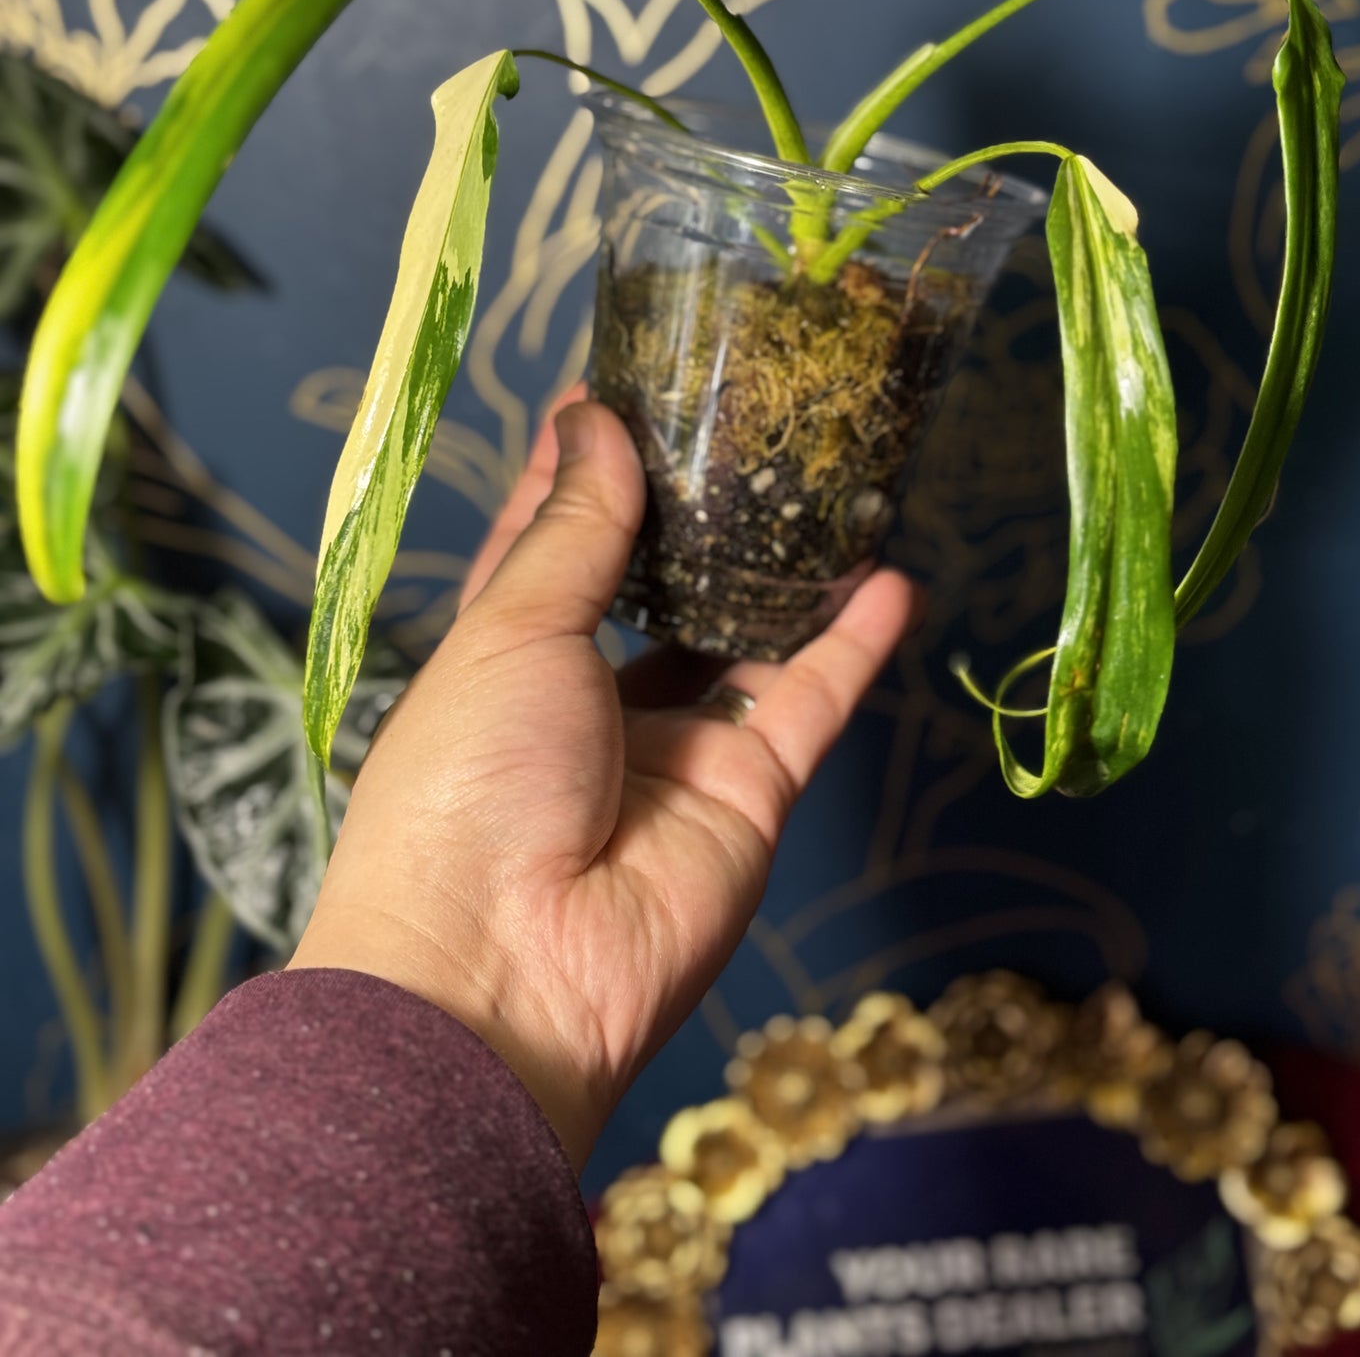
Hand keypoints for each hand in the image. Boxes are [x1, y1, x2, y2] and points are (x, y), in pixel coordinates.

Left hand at [289, 393, 917, 1169]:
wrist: (506, 973)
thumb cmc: (469, 781)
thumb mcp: (510, 632)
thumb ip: (573, 531)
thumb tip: (592, 419)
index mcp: (510, 657)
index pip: (554, 542)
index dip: (583, 468)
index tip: (618, 386)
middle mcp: (595, 698)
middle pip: (661, 589)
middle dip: (700, 513)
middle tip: (752, 420)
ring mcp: (678, 749)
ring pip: (746, 641)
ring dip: (787, 572)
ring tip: (836, 478)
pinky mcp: (751, 795)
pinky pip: (807, 703)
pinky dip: (851, 646)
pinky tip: (890, 579)